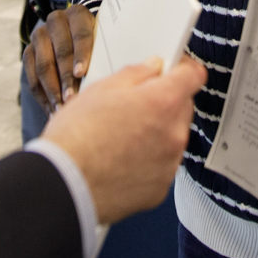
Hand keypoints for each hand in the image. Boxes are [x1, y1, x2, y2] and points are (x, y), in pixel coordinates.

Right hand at [24, 4, 95, 111]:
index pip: (81, 35)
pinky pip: (32, 78)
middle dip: (66, 79)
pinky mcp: (28, 52)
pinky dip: (43, 97)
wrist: (74, 31)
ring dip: (53, 91)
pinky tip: (52, 110)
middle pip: (61, 52)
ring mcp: (39, 35)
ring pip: (43, 66)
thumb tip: (109, 79)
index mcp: (77, 14)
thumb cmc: (97, 41)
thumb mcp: (102, 38)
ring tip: (62, 110)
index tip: (81, 74)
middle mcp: (56, 21)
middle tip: (72, 100)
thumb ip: (103, 52)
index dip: (81, 55)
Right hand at [41, 55, 206, 223]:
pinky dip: (148, 161)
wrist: (64, 185)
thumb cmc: (76, 137)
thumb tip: (151, 68)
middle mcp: (173, 133)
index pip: (193, 75)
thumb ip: (135, 74)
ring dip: (156, 132)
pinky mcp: (160, 189)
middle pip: (182, 107)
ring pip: (172, 137)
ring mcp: (169, 164)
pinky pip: (161, 166)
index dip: (182, 68)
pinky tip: (121, 160)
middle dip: (165, 102)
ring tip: (121, 137)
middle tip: (133, 105)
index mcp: (162, 102)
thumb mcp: (100, 89)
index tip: (173, 69)